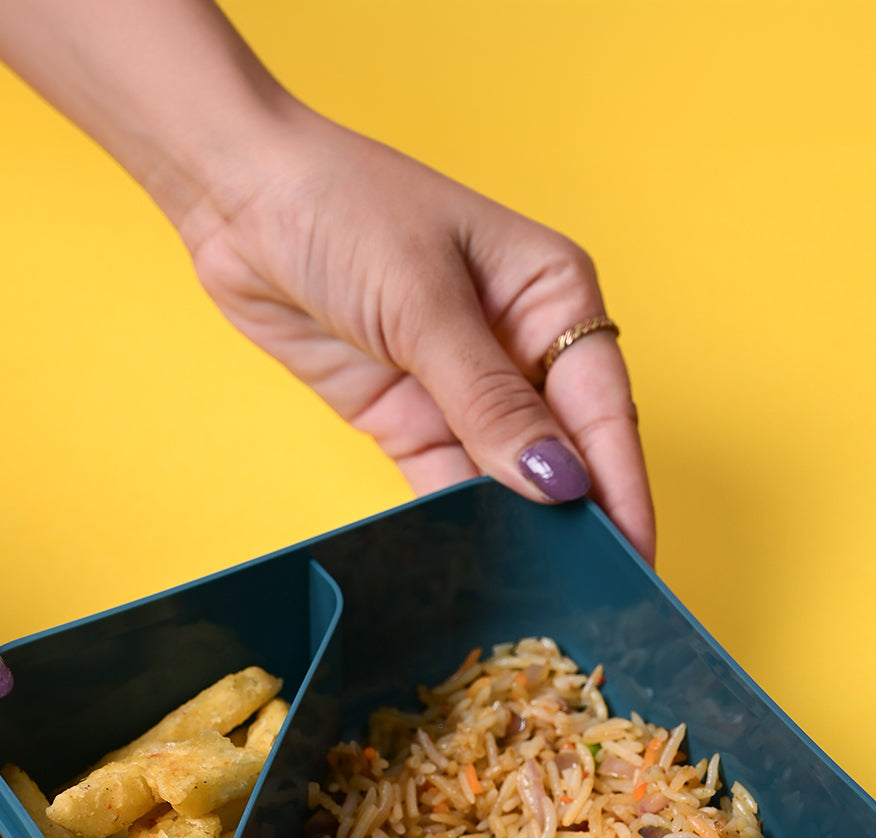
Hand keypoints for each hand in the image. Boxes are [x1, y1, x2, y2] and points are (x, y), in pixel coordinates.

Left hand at [181, 108, 654, 560]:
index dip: (624, 490)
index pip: (605, 410)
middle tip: (597, 600)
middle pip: (566, 453)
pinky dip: (462, 524)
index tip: (639, 561)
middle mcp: (521, 346)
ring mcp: (463, 389)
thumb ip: (490, 402)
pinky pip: (448, 484)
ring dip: (523, 533)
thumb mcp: (423, 302)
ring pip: (509, 479)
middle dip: (583, 522)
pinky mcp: (409, 419)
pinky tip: (478, 568)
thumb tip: (558, 482)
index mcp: (552, 295)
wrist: (237, 197)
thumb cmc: (342, 205)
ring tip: (543, 602)